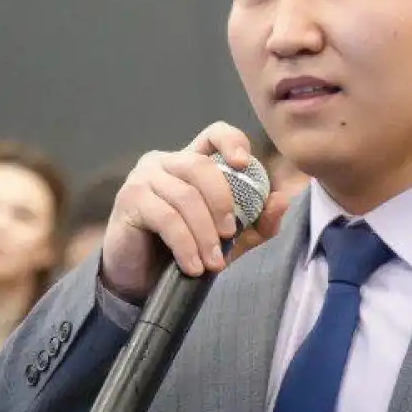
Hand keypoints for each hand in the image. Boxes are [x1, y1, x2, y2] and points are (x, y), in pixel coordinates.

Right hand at [100, 123, 287, 301]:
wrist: (140, 279)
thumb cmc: (184, 250)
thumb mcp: (230, 240)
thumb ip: (258, 222)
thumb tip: (282, 199)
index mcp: (191, 162)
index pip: (214, 133)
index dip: (231, 141)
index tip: (244, 163)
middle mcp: (165, 162)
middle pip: (201, 167)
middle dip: (222, 203)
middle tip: (229, 235)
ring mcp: (144, 178)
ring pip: (185, 197)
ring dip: (204, 234)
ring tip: (213, 263)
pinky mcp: (129, 200)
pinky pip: (166, 218)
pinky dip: (185, 245)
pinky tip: (193, 266)